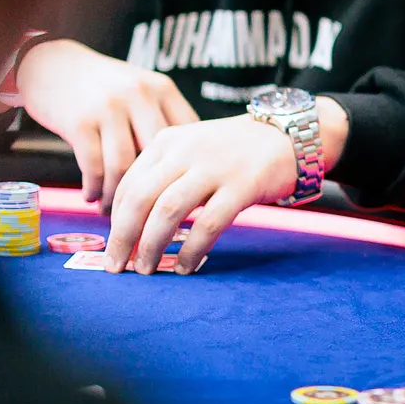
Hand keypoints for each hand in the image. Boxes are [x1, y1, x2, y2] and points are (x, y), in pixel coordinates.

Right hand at [15, 39, 197, 211]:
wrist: (52, 64)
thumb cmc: (105, 87)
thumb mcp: (141, 91)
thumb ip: (161, 120)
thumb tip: (187, 171)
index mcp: (163, 89)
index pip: (189, 136)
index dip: (189, 168)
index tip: (186, 195)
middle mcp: (140, 96)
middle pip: (159, 155)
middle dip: (155, 192)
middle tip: (150, 217)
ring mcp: (109, 108)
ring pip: (124, 167)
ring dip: (119, 197)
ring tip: (116, 213)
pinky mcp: (79, 122)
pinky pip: (94, 167)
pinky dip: (95, 189)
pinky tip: (92, 197)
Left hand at [103, 114, 298, 274]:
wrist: (290, 135)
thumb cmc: (237, 149)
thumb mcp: (193, 148)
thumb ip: (165, 173)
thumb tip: (132, 220)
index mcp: (169, 141)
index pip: (129, 184)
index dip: (115, 219)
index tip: (114, 245)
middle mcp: (187, 150)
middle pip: (141, 199)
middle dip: (123, 237)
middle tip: (117, 265)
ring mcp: (216, 167)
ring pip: (168, 212)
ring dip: (152, 246)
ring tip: (147, 268)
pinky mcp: (242, 185)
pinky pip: (208, 224)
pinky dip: (191, 250)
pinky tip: (186, 265)